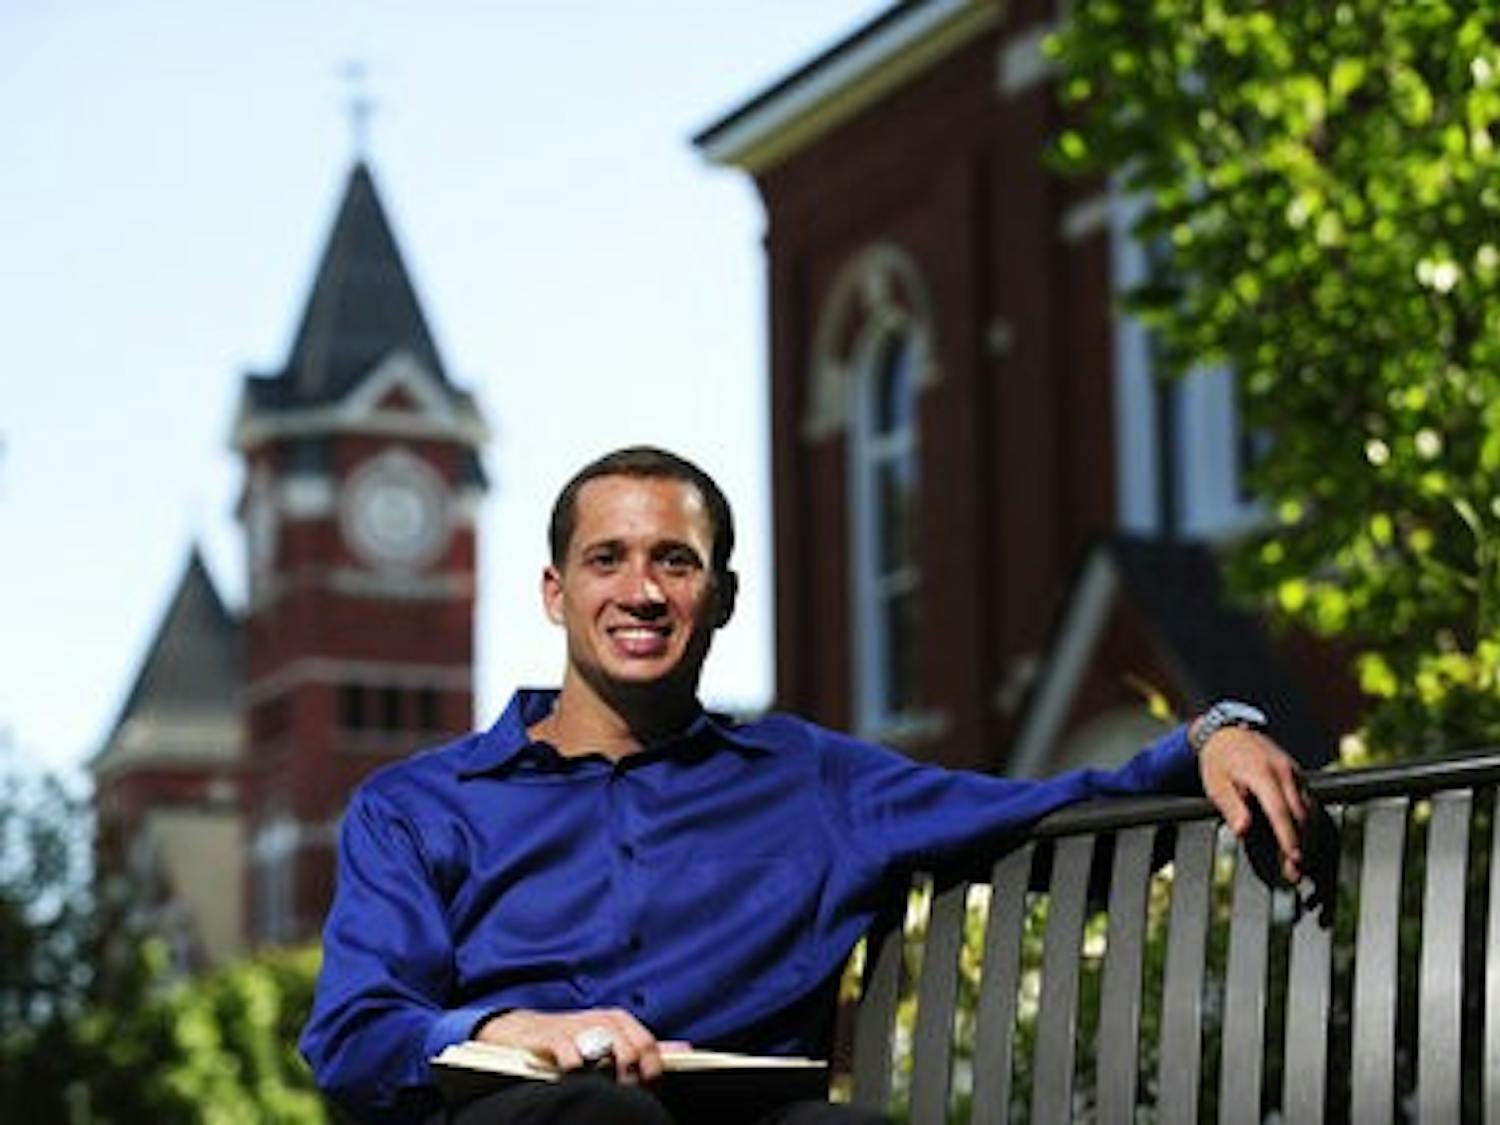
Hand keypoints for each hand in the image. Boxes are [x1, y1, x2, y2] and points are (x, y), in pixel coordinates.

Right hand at [474, 1008, 687, 1083]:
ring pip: (605, 1054)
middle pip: (630, 1052)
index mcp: (620, 1020)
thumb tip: (685, 1050)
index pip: (648, 1045)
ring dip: (607, 1078)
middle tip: (622, 1094)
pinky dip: (577, 1073)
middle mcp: (602, 1021)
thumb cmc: (575, 1038)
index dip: (651, 1072)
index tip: (647, 1091)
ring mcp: (578, 1028)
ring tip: (602, 1089)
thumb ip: (645, 1046)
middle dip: (630, 1079)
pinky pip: (572, 1058)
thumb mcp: (612, 1037)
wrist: (526, 1031)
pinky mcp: (554, 1038)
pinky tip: (576, 1082)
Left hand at [1195, 723, 1307, 883]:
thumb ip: (1231, 806)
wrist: (1227, 733)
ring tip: (1299, 863)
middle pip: (1301, 814)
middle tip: (1295, 872)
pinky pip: (1309, 801)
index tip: (1293, 858)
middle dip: (1302, 844)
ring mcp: (1294, 772)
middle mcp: (1284, 772)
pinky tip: (1303, 840)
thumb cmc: (1218, 762)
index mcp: (1262, 774)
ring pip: (1310, 809)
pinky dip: (1308, 823)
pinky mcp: (1297, 775)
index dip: (1288, 837)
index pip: (1280, 811)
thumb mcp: (1215, 785)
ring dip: (1308, 837)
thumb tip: (1243, 830)